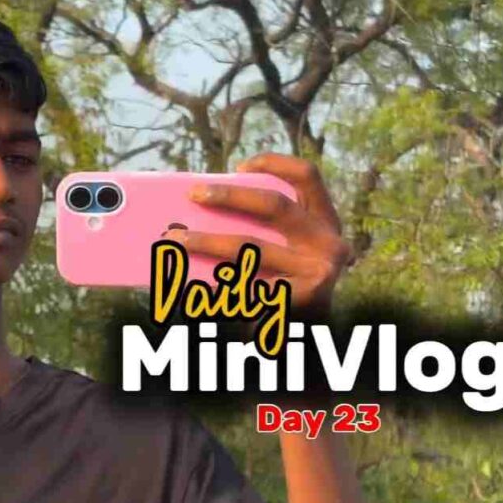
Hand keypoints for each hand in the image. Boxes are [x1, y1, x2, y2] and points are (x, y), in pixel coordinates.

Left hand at [162, 153, 352, 314]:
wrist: (307, 338)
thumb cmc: (284, 284)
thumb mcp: (284, 250)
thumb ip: (259, 229)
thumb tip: (195, 209)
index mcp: (324, 222)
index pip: (308, 176)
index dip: (275, 164)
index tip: (238, 165)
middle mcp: (328, 242)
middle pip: (275, 205)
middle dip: (230, 196)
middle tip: (193, 193)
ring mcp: (320, 271)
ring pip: (250, 247)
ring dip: (207, 241)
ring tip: (174, 238)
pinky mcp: (304, 300)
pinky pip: (247, 285)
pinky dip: (215, 284)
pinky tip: (188, 284)